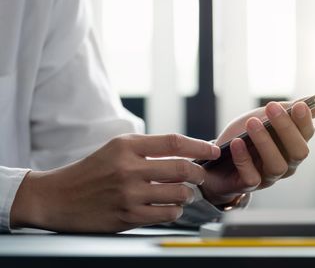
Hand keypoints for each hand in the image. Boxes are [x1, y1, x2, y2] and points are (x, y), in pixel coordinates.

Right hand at [10, 133, 219, 232]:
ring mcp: (128, 194)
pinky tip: (170, 207)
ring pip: (178, 193)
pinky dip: (175, 211)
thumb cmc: (92, 170)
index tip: (213, 151)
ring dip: (187, 194)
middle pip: (181, 168)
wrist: (57, 197)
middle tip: (201, 175)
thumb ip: (148, 148)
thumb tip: (186, 151)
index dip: (199, 146)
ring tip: (184, 193)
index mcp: (127, 146)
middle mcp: (129, 168)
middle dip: (199, 173)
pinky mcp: (126, 216)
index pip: (174, 142)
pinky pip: (166, 214)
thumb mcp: (116, 148)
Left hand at [199, 100, 314, 205]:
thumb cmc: (247, 134)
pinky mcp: (248, 185)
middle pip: (298, 152)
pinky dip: (244, 159)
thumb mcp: (267, 117)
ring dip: (265, 142)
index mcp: (293, 146)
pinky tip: (236, 142)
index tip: (298, 105)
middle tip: (271, 106)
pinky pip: (251, 178)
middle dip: (286, 128)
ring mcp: (268, 177)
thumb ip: (292, 110)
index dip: (305, 121)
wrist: (217, 156)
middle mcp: (286, 164)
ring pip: (277, 165)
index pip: (307, 135)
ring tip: (251, 123)